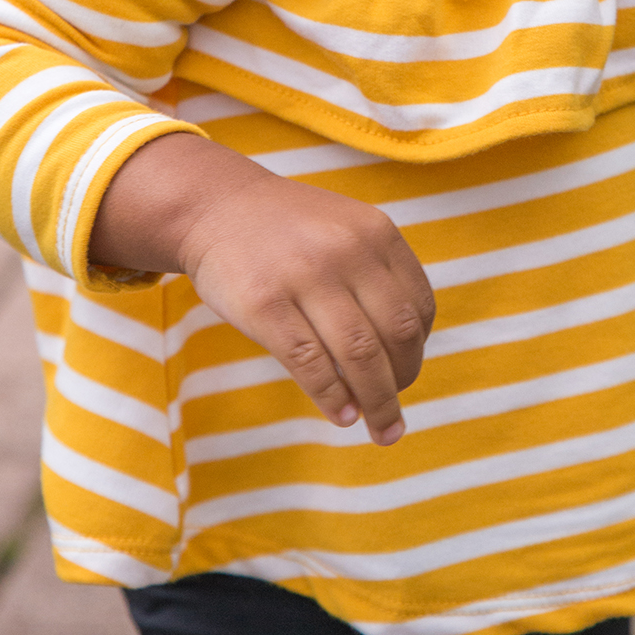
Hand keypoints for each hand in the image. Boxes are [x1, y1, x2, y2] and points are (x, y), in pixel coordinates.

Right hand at [90, 131, 434, 446]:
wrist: (215, 207)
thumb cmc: (287, 231)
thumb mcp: (344, 229)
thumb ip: (377, 274)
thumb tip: (406, 353)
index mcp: (376, 231)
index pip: (419, 306)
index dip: (420, 349)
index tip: (406, 370)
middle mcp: (347, 250)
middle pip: (398, 334)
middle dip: (403, 382)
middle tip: (394, 412)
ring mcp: (305, 276)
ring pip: (361, 355)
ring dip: (378, 402)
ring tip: (380, 428)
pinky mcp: (264, 304)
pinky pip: (311, 363)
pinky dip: (333, 397)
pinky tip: (342, 415)